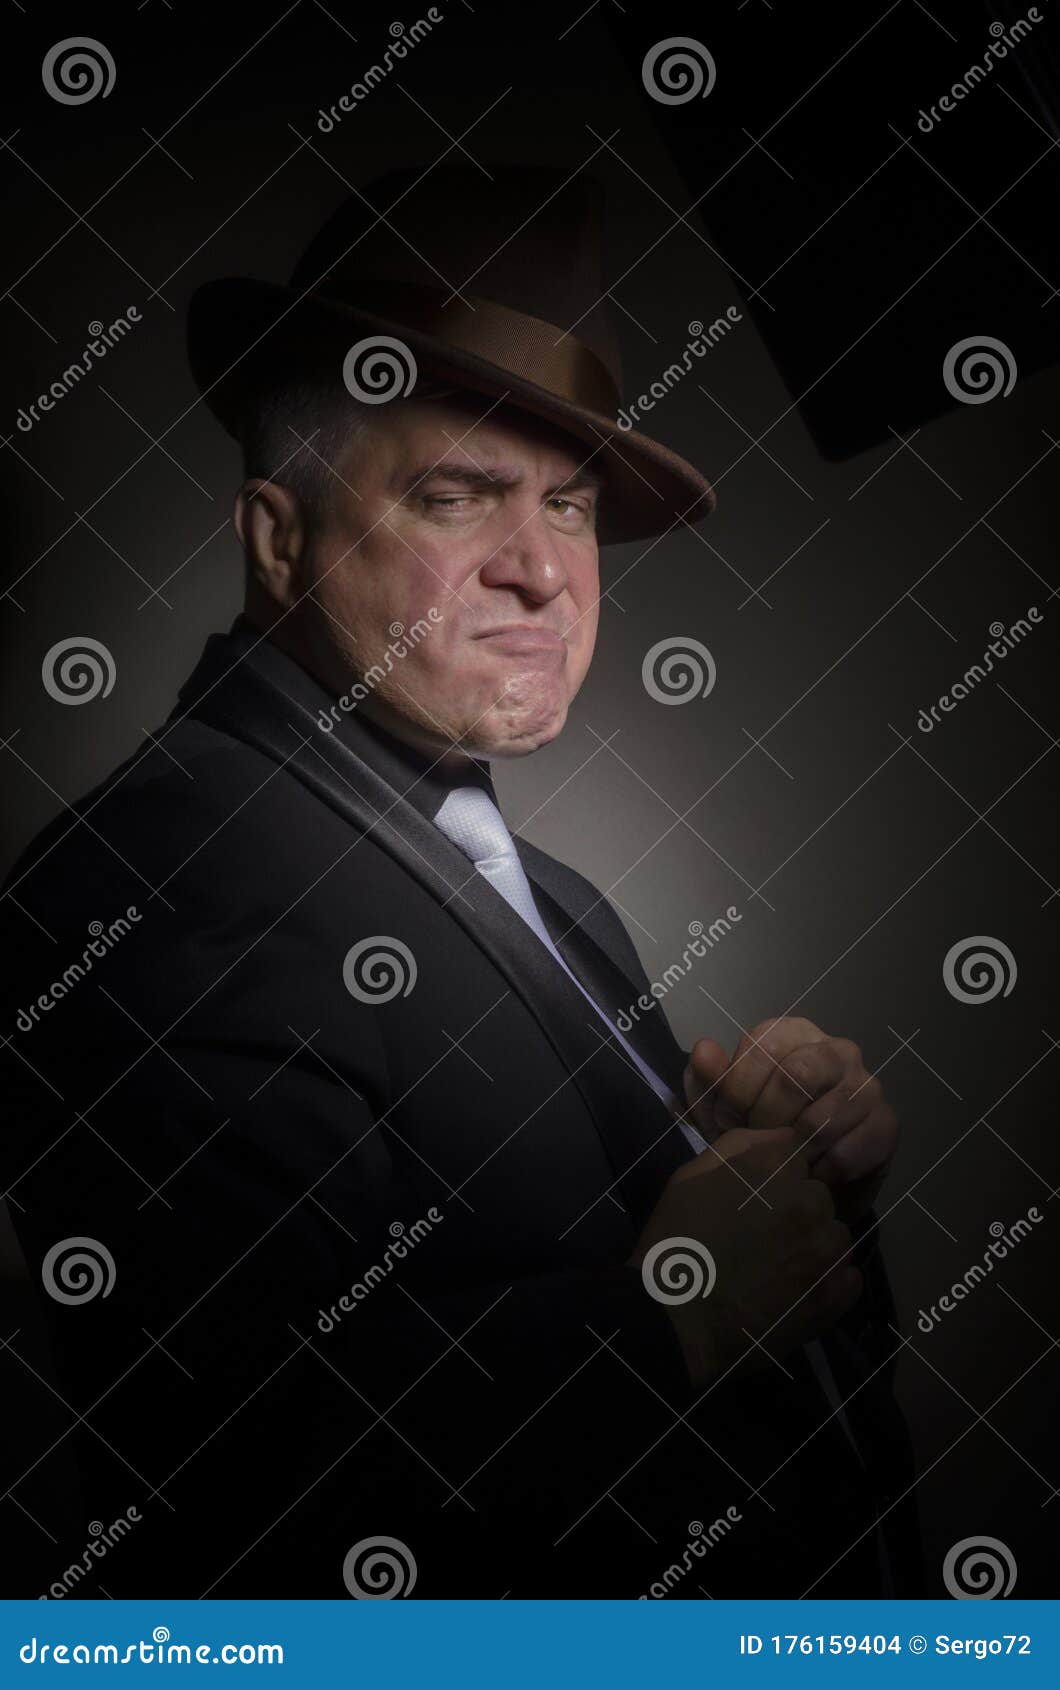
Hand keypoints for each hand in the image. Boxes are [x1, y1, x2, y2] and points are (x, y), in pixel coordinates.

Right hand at [628, 1125, 861, 1385]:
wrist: (675, 1321)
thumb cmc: (675, 1242)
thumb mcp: (691, 1176)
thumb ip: (740, 1145)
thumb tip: (780, 1138)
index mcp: (774, 1167)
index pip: (796, 1153)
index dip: (776, 1174)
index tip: (755, 1195)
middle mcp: (809, 1201)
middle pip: (818, 1194)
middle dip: (797, 1208)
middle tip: (761, 1235)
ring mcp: (826, 1251)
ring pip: (834, 1235)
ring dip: (814, 1244)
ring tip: (777, 1267)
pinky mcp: (833, 1295)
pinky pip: (847, 1276)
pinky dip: (829, 1280)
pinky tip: (796, 1290)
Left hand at [681, 1018, 897, 1222]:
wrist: (800, 1175)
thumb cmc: (756, 1127)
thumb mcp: (719, 1106)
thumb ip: (706, 1079)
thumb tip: (704, 1050)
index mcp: (792, 1033)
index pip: (763, 1047)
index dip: (737, 1090)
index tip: (726, 1121)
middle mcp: (835, 1050)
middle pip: (796, 1076)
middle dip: (765, 1119)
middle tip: (754, 1144)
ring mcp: (866, 1085)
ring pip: (824, 1117)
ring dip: (792, 1150)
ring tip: (779, 1164)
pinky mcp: (886, 1123)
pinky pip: (850, 1150)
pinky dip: (821, 1171)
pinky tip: (808, 1175)